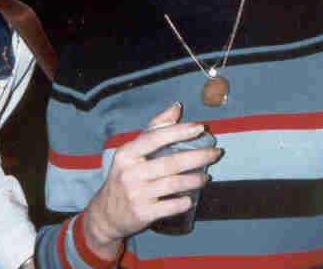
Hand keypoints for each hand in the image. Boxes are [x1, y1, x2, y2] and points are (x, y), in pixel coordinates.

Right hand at [82, 103, 221, 259]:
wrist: (107, 213)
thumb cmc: (124, 176)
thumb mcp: (131, 151)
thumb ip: (154, 128)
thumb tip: (176, 108)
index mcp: (127, 154)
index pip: (155, 137)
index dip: (180, 131)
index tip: (200, 128)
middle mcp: (130, 173)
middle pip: (171, 162)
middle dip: (198, 156)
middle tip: (215, 153)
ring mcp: (137, 194)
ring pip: (174, 184)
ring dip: (195, 179)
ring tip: (206, 176)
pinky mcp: (143, 213)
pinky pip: (171, 206)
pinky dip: (184, 201)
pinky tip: (191, 197)